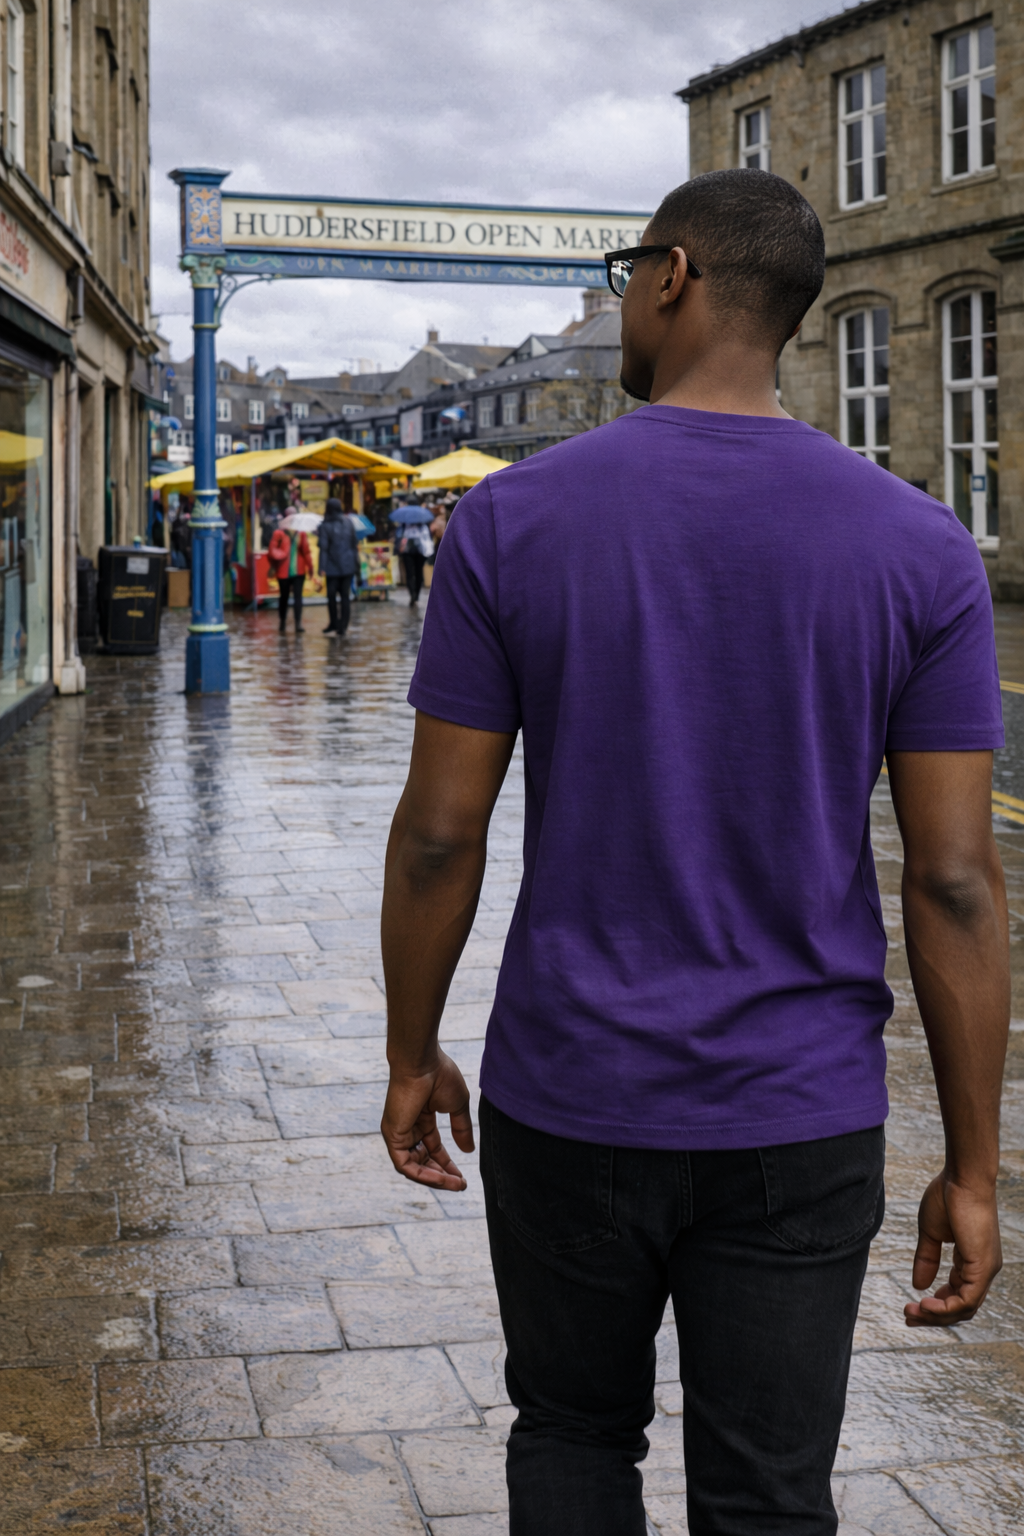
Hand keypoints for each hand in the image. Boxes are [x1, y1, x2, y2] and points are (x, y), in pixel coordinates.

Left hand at [381, 1049, 474, 1191]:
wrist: (422, 1063)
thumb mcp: (457, 1105)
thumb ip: (461, 1128)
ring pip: (414, 1167)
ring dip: (435, 1179)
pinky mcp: (392, 1136)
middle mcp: (407, 1127)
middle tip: (460, 1184)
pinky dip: (423, 1175)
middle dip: (442, 1174)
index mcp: (421, 1117)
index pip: (432, 1147)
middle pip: (423, 1160)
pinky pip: (405, 1165)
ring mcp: (398, 1133)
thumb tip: (469, 1151)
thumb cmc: (439, 1075)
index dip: (447, 1163)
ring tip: (455, 1185)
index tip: (462, 1176)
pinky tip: (442, 1179)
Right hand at [904, 1171, 1001, 1326]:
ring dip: (937, 1316)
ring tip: (912, 1311)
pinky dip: (946, 1308)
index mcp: (972, 1261)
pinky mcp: (983, 1267)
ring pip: (964, 1309)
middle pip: (961, 1307)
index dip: (936, 1306)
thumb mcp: (931, 1232)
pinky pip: (967, 1300)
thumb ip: (926, 1258)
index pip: (958, 1295)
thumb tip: (918, 1285)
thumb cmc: (948, 1196)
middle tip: (907, 1316)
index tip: (913, 1307)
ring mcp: (985, 1270)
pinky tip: (925, 1305)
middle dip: (932, 1316)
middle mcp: (982, 1270)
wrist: (962, 1178)